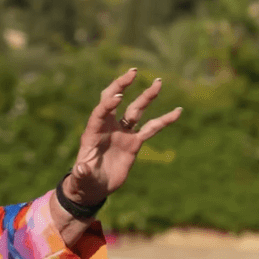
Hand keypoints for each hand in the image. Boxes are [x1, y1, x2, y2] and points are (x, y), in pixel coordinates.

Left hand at [64, 68, 182, 205]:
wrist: (94, 186)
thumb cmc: (84, 180)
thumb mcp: (82, 178)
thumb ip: (81, 172)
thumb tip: (80, 169)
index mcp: (93, 132)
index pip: (100, 112)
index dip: (108, 103)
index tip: (119, 95)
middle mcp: (108, 128)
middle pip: (115, 100)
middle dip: (122, 85)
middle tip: (132, 72)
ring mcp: (122, 133)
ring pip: (136, 110)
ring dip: (146, 96)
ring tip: (158, 82)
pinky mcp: (134, 142)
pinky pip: (151, 128)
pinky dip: (164, 120)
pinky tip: (177, 111)